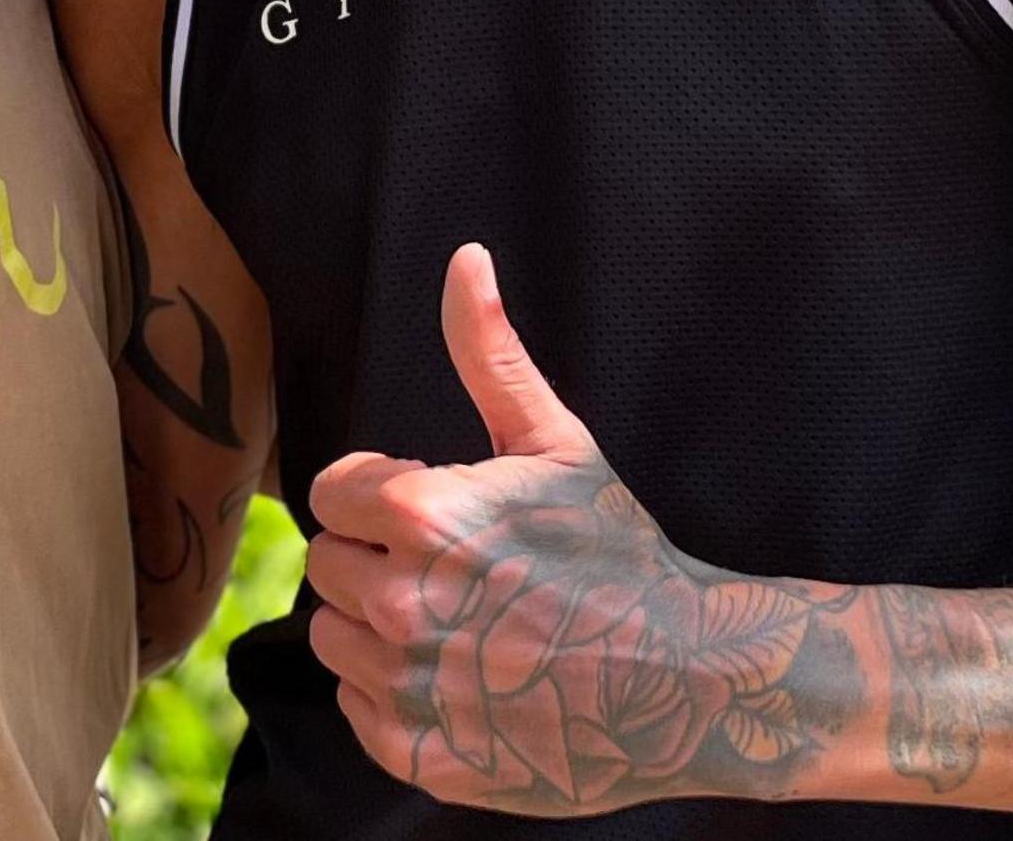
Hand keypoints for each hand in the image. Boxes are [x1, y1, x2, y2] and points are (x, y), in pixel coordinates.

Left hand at [303, 245, 842, 814]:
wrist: (684, 678)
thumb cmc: (617, 550)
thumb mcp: (554, 441)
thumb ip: (488, 352)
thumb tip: (464, 258)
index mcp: (423, 513)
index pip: (333, 492)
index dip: (385, 495)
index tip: (443, 514)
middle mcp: (402, 601)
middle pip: (327, 563)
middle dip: (379, 558)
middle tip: (458, 571)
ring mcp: (408, 685)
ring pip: (333, 638)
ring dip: (378, 626)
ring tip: (462, 624)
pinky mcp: (419, 754)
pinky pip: (358, 710)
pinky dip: (395, 697)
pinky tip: (463, 679)